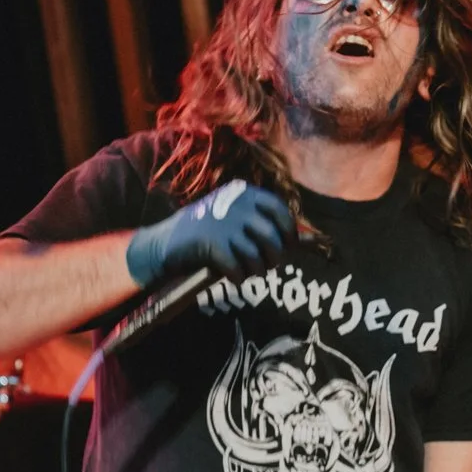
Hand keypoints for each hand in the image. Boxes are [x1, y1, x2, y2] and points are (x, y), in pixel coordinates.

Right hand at [125, 179, 296, 286]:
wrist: (164, 243)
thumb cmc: (205, 232)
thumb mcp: (233, 216)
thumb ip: (263, 223)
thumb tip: (307, 241)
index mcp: (244, 193)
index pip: (280, 211)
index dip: (289, 232)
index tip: (287, 246)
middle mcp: (237, 205)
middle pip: (272, 237)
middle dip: (274, 256)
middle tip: (267, 266)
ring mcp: (224, 224)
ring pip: (257, 255)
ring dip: (257, 270)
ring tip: (250, 273)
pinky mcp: (213, 244)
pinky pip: (238, 268)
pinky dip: (239, 277)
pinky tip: (234, 277)